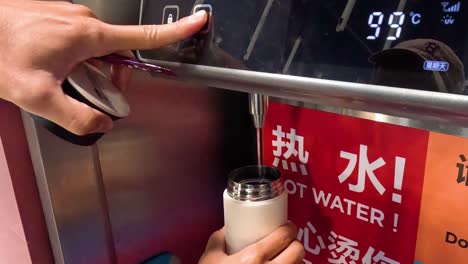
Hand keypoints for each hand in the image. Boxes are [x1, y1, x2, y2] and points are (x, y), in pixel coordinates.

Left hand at [0, 1, 206, 134]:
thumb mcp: (37, 96)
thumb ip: (76, 115)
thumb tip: (102, 123)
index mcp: (88, 36)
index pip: (144, 36)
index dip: (176, 31)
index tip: (197, 21)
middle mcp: (83, 20)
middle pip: (118, 52)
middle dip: (110, 74)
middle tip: (83, 89)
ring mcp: (70, 14)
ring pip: (96, 46)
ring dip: (89, 65)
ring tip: (58, 75)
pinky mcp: (58, 13)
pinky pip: (79, 37)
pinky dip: (74, 54)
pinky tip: (50, 62)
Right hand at [199, 223, 304, 263]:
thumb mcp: (209, 259)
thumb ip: (219, 240)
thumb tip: (228, 229)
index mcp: (253, 259)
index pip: (284, 236)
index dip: (289, 228)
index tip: (287, 227)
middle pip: (298, 251)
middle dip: (294, 244)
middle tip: (287, 242)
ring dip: (294, 261)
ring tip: (285, 259)